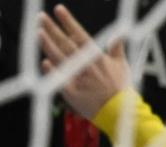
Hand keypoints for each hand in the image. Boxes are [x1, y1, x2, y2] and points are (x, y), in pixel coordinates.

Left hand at [38, 6, 130, 120]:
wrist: (119, 113)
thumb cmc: (121, 90)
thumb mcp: (122, 67)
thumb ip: (117, 49)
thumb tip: (117, 36)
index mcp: (98, 58)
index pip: (80, 35)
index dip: (69, 22)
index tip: (59, 10)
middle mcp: (87, 66)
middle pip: (66, 44)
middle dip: (52, 29)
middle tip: (41, 17)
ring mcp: (79, 78)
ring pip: (60, 58)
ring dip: (48, 45)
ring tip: (38, 32)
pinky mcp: (72, 92)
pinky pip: (59, 79)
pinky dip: (52, 70)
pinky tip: (44, 62)